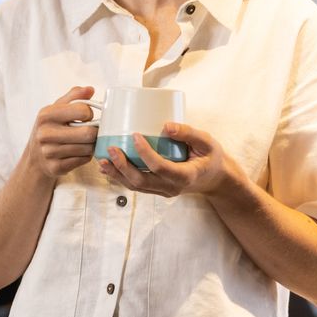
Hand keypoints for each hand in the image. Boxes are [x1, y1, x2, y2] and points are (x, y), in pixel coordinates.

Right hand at [28, 85, 99, 178]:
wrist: (35, 158)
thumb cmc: (50, 128)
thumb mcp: (56, 109)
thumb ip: (74, 97)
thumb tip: (90, 89)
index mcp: (46, 115)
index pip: (82, 110)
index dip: (89, 113)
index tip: (86, 117)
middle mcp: (45, 134)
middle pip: (88, 133)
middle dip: (95, 132)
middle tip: (92, 131)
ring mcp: (49, 152)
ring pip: (87, 148)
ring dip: (91, 144)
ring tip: (85, 141)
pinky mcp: (56, 167)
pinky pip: (83, 160)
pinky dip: (86, 156)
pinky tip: (79, 152)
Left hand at [96, 121, 236, 196]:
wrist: (213, 179)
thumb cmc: (210, 158)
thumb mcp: (207, 142)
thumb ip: (189, 133)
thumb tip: (167, 125)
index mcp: (185, 176)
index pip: (161, 167)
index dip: (146, 153)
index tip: (135, 135)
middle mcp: (171, 187)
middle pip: (141, 181)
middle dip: (123, 166)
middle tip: (110, 149)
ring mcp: (162, 191)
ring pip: (135, 186)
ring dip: (117, 174)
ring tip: (102, 160)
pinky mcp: (156, 189)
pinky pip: (135, 186)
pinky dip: (120, 177)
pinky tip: (108, 167)